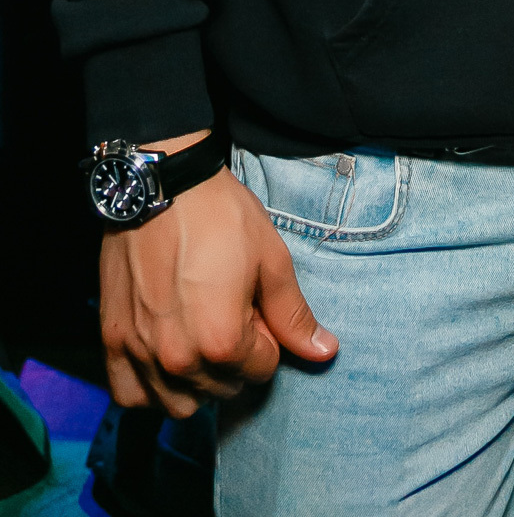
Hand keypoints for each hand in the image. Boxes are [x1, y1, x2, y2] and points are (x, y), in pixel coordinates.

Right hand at [100, 132, 337, 417]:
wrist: (162, 185)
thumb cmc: (221, 217)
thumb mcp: (270, 259)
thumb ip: (294, 316)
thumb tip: (325, 353)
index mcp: (223, 340)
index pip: (262, 370)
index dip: (266, 337)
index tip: (254, 305)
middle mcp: (178, 358)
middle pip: (223, 389)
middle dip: (235, 359)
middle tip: (228, 312)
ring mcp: (140, 353)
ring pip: (179, 403)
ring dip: (196, 382)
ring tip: (199, 336)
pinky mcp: (112, 341)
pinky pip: (131, 396)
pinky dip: (149, 388)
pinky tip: (164, 359)